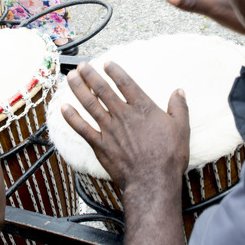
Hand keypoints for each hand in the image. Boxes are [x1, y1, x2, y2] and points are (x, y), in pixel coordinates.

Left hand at [60, 61, 189, 193]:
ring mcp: (109, 130)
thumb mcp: (181, 129)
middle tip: (82, 65)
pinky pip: (82, 129)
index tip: (106, 63)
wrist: (153, 181)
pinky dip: (72, 118)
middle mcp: (123, 115)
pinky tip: (63, 108)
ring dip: (78, 89)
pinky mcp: (101, 145)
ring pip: (90, 105)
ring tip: (70, 78)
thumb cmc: (168, 157)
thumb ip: (179, 108)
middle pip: (103, 90)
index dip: (115, 71)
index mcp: (142, 109)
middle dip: (90, 75)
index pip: (126, 83)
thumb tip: (179, 92)